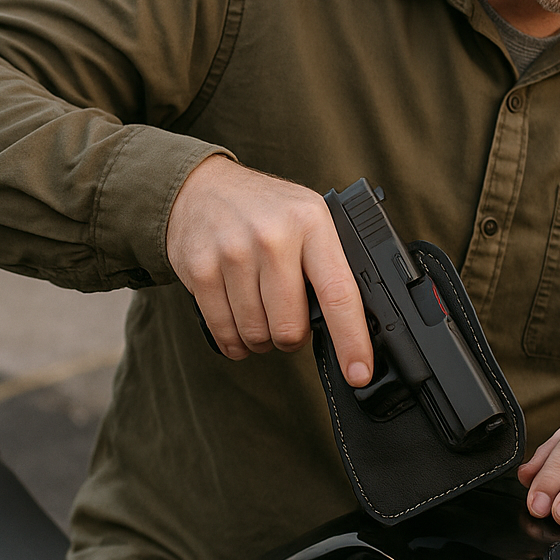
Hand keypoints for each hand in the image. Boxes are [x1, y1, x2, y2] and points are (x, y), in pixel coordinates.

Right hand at [166, 156, 374, 385]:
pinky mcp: (201, 269)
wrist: (201, 187)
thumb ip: (327, 263)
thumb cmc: (264, 210)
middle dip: (291, 338)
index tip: (358, 373)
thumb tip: (355, 326)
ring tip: (260, 313)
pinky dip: (234, 341)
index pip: (339, 293)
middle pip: (289, 327)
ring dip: (260, 339)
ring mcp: (233, 252)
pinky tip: (237, 324)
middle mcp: (272, 236)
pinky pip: (223, 332)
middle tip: (287, 320)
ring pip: (256, 334)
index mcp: (311, 223)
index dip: (351, 340)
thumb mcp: (307, 218)